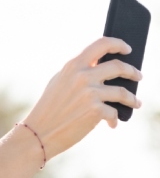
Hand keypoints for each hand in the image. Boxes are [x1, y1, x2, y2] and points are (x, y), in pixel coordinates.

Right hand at [23, 37, 143, 156]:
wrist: (39, 133)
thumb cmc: (49, 109)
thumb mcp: (59, 83)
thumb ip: (77, 72)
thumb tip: (103, 66)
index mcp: (73, 66)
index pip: (101, 44)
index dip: (118, 44)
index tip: (127, 49)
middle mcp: (82, 76)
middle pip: (118, 66)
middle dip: (133, 72)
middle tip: (138, 76)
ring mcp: (90, 93)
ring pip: (123, 92)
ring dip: (132, 99)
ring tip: (135, 103)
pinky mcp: (95, 111)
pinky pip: (114, 112)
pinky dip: (114, 119)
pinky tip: (112, 123)